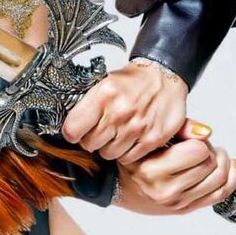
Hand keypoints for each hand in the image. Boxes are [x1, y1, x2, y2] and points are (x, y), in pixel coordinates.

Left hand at [62, 58, 188, 163]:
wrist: (164, 76)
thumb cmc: (135, 80)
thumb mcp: (106, 82)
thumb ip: (89, 104)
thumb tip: (71, 124)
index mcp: (104, 94)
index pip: (73, 128)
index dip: (71, 132)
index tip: (75, 131)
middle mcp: (119, 112)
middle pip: (89, 144)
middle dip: (91, 139)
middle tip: (100, 130)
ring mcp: (136, 127)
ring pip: (108, 154)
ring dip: (110, 147)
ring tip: (117, 133)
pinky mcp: (151, 140)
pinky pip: (128, 158)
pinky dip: (127, 152)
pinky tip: (130, 138)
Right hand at [114, 119, 235, 214]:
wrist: (121, 187)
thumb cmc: (135, 158)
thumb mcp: (148, 137)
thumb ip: (177, 129)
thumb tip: (207, 132)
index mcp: (153, 169)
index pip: (198, 152)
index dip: (199, 140)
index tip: (192, 138)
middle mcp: (166, 190)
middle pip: (211, 166)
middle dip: (211, 150)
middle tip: (202, 145)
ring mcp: (177, 203)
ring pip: (220, 181)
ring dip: (223, 163)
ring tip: (213, 155)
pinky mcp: (186, 209)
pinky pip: (219, 196)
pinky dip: (230, 179)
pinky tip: (228, 167)